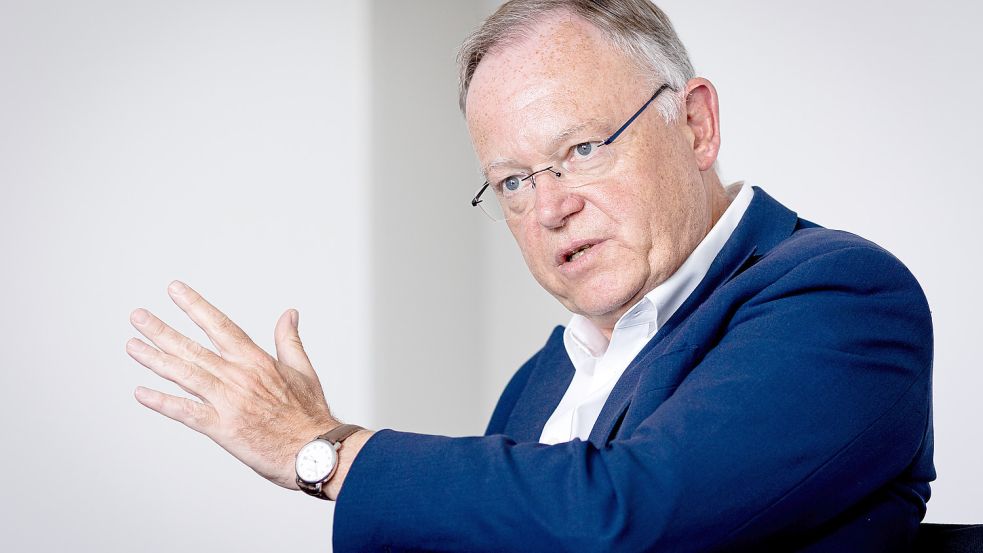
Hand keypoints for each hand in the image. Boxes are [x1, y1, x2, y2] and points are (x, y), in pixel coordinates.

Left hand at [126, 280, 336, 489]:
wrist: (314, 449)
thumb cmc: (310, 414)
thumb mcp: (302, 370)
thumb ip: (289, 340)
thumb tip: (289, 313)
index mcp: (256, 361)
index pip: (220, 326)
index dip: (195, 306)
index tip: (175, 290)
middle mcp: (238, 376)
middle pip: (193, 348)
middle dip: (162, 330)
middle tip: (138, 316)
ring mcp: (229, 401)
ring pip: (185, 374)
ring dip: (156, 359)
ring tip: (133, 345)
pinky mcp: (223, 428)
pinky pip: (187, 412)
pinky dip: (163, 403)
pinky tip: (142, 393)